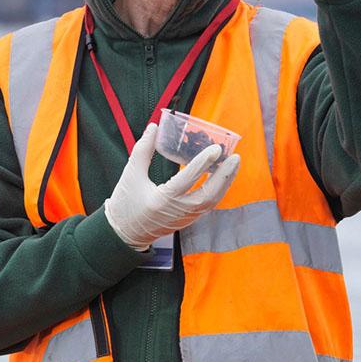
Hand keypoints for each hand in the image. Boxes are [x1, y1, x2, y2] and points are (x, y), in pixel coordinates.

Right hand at [103, 123, 240, 250]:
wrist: (125, 234)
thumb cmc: (125, 203)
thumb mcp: (131, 174)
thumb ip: (143, 150)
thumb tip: (154, 127)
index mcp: (162, 199)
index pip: (188, 179)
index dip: (203, 162)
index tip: (216, 148)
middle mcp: (178, 211)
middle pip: (209, 194)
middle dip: (225, 175)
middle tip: (235, 157)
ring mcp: (185, 218)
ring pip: (212, 201)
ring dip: (225, 182)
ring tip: (232, 164)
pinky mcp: (188, 220)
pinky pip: (208, 205)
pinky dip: (218, 190)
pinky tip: (222, 177)